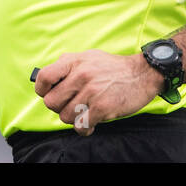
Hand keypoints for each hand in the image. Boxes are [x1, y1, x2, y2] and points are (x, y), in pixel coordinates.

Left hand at [34, 49, 163, 136]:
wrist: (142, 74)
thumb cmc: (113, 68)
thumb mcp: (88, 57)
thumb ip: (67, 66)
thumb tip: (47, 80)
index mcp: (74, 61)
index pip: (44, 77)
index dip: (42, 90)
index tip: (48, 94)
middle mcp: (80, 75)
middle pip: (51, 102)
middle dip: (59, 108)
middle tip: (70, 106)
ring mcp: (91, 92)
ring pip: (65, 116)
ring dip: (73, 118)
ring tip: (83, 113)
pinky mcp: (102, 108)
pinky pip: (81, 125)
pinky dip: (84, 128)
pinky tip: (91, 122)